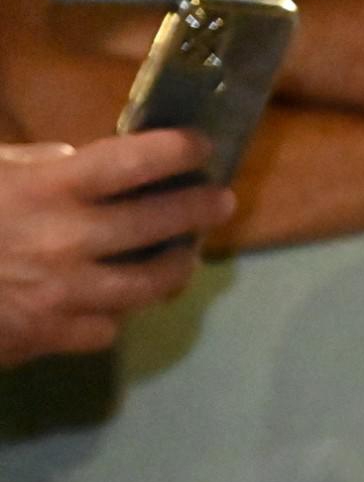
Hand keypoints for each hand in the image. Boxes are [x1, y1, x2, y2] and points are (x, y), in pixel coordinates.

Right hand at [0, 134, 231, 364]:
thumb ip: (26, 164)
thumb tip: (72, 160)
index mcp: (44, 190)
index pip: (129, 163)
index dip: (173, 152)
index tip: (201, 145)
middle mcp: (66, 241)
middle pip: (157, 225)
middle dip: (197, 209)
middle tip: (220, 200)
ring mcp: (67, 293)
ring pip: (149, 285)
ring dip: (174, 268)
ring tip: (185, 255)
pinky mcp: (55, 335)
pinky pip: (107, 325)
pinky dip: (113, 311)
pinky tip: (114, 299)